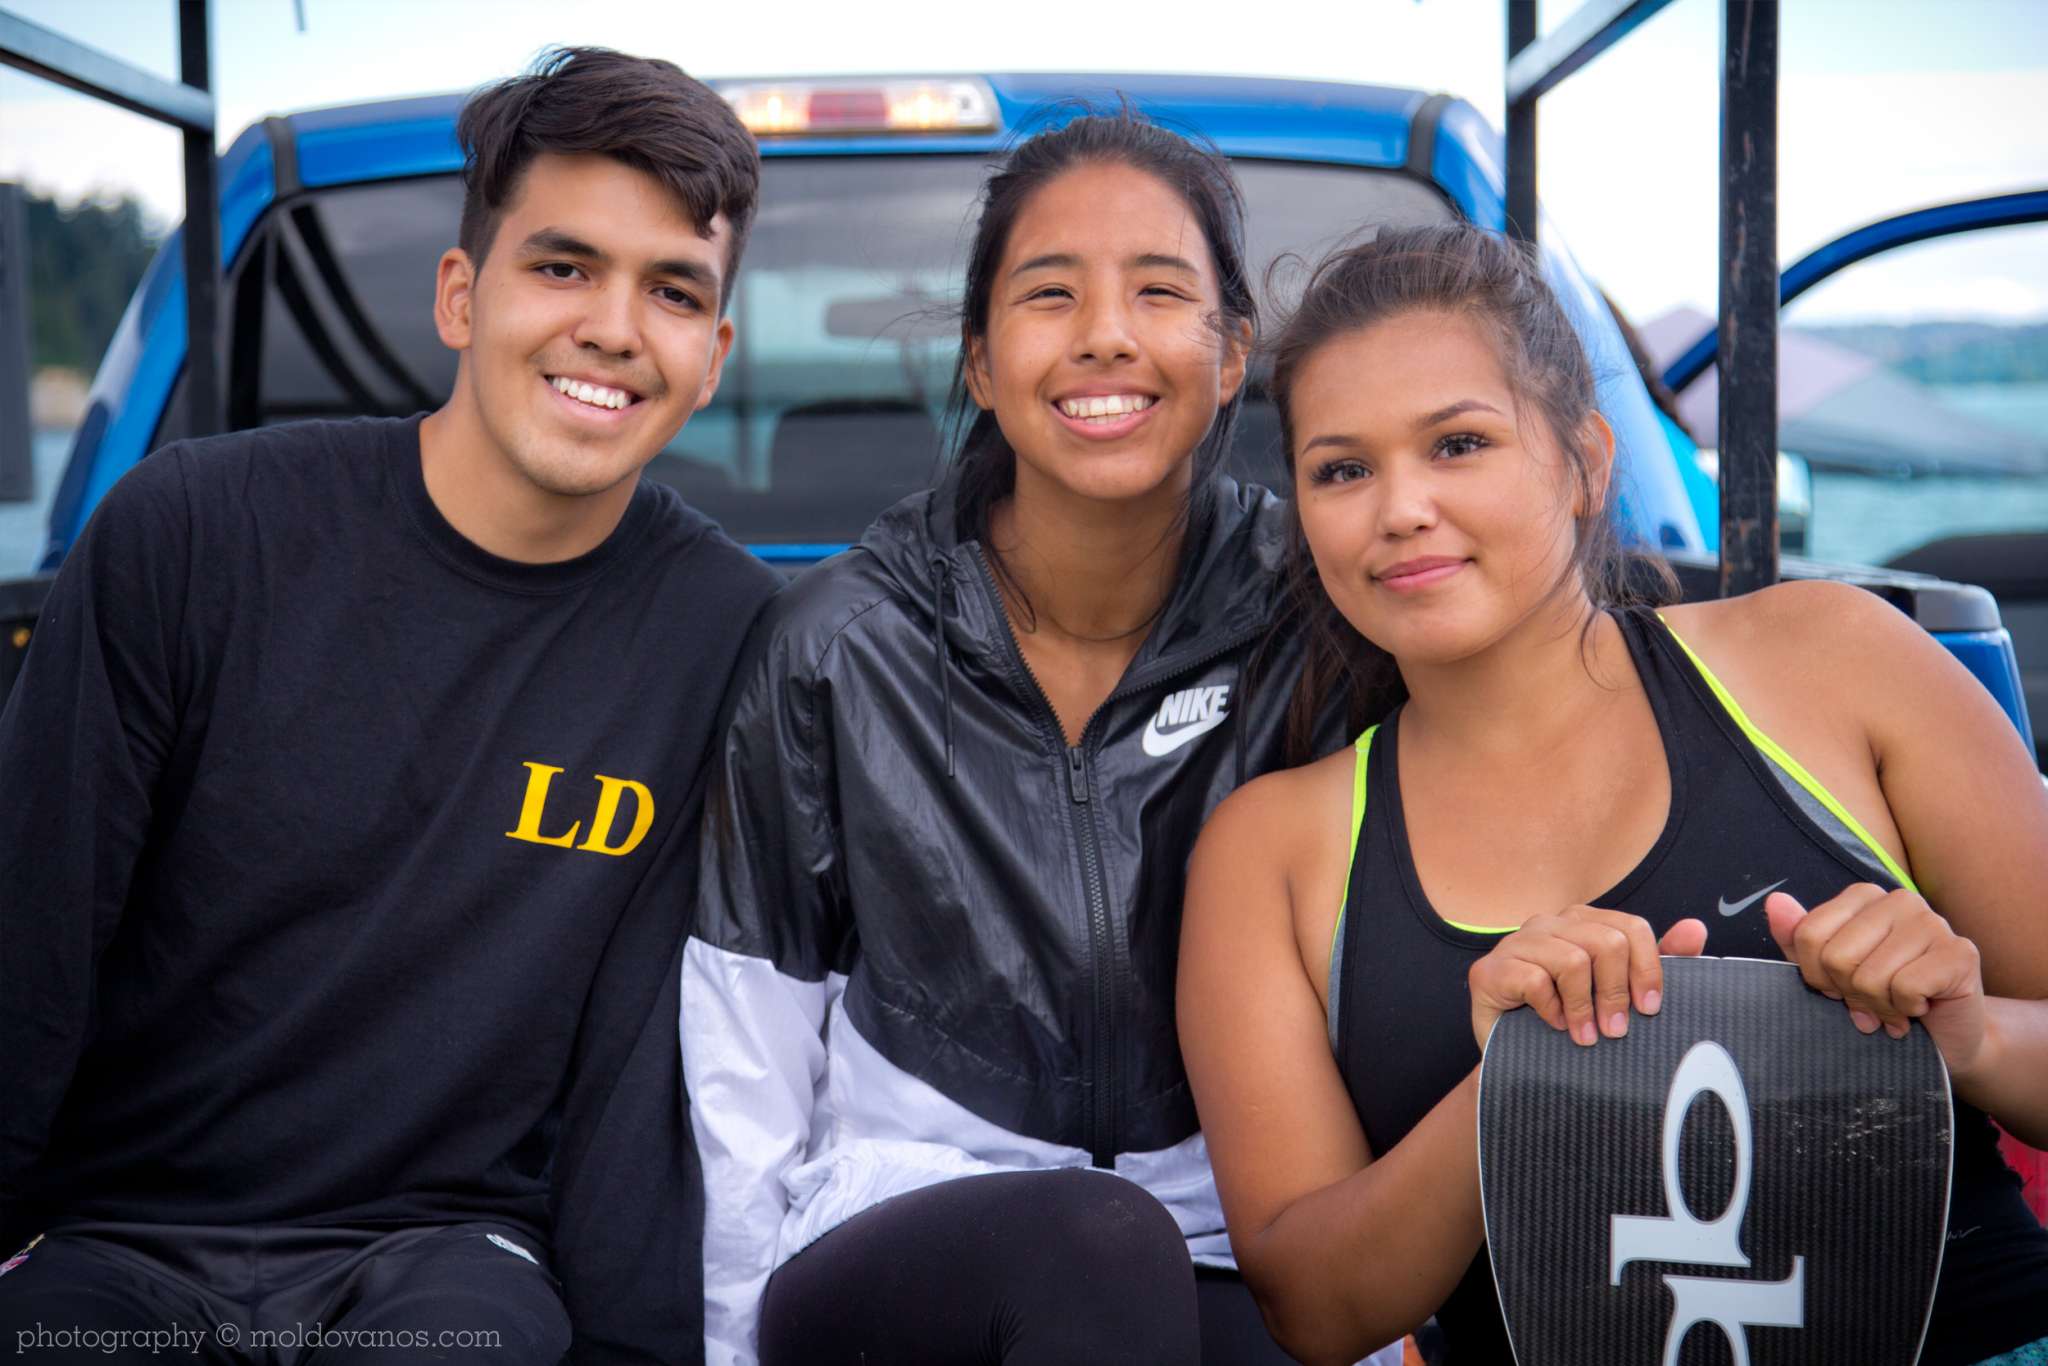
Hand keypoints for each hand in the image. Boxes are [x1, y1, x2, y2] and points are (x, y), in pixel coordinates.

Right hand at [1469, 907, 1706, 1051]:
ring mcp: (1516, 943)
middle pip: (1605, 942)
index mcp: (1583, 922)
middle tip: (1616, 1030)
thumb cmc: (1572, 1020)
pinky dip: (1551, 1009)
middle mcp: (1549, 923)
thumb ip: (1656, 961)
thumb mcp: (1619, 992)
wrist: (1518, 1058)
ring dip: (1585, 1007)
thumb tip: (1696, 928)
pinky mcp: (1489, 970)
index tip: (1650, 1009)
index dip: (1648, 969)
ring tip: (1586, 1037)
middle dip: (1617, 992)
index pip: (1631, 927)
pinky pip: (1533, 979)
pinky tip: (1554, 1026)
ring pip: (1572, 959)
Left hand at [1765, 887, 1987, 1072]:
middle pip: (1837, 957)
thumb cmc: (1883, 999)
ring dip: (1879, 1007)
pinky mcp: (1960, 953)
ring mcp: (1934, 923)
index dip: (1817, 975)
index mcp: (1865, 897)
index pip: (1809, 935)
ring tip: (1895, 1008)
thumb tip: (1775, 902)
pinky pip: (1905, 988)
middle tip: (1872, 1002)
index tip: (1839, 988)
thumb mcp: (1830, 971)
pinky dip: (1905, 1010)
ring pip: (1871, 976)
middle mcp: (1901, 900)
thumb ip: (1800, 938)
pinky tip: (1920, 1008)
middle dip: (1849, 993)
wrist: (1944, 1038)